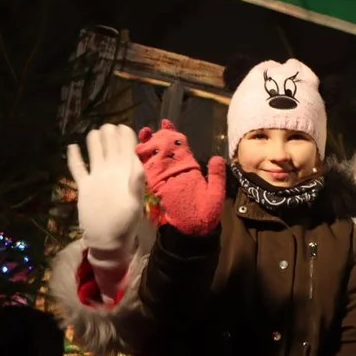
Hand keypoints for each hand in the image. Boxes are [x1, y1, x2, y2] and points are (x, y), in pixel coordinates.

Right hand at [67, 124, 145, 255]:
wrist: (107, 240)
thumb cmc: (124, 223)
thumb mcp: (134, 203)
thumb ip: (135, 184)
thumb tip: (138, 166)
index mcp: (125, 174)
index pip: (127, 149)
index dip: (125, 136)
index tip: (123, 126)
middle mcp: (111, 172)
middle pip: (111, 147)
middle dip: (110, 134)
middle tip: (108, 126)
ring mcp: (97, 178)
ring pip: (95, 154)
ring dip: (94, 142)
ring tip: (94, 132)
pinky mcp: (84, 186)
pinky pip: (78, 169)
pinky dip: (75, 158)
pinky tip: (72, 147)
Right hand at [135, 120, 225, 235]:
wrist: (196, 233)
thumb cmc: (207, 215)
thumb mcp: (215, 193)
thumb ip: (216, 176)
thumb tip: (217, 157)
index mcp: (190, 171)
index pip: (180, 149)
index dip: (173, 136)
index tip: (167, 123)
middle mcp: (176, 173)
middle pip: (164, 151)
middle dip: (157, 138)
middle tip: (149, 128)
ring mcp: (166, 181)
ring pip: (155, 160)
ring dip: (148, 147)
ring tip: (142, 135)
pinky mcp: (158, 190)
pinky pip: (149, 174)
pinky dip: (143, 163)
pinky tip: (138, 153)